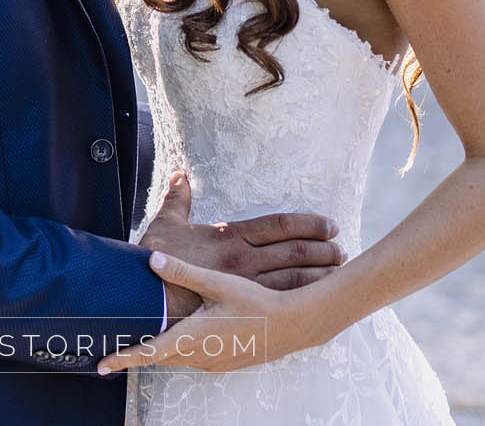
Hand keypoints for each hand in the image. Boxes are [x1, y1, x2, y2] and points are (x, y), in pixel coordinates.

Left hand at [98, 249, 337, 375]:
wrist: (294, 324)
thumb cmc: (256, 303)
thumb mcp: (217, 284)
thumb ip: (182, 272)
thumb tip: (151, 260)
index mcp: (191, 338)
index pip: (148, 352)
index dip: (123, 358)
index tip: (100, 366)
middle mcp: (199, 356)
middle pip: (160, 357)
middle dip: (139, 353)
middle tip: (116, 349)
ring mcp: (214, 363)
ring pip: (179, 357)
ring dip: (162, 351)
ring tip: (144, 340)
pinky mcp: (226, 362)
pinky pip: (196, 358)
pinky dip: (183, 350)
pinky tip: (186, 336)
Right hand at [136, 171, 343, 319]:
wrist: (142, 298)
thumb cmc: (152, 261)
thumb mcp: (166, 223)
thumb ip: (178, 198)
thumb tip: (179, 174)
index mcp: (231, 236)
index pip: (280, 225)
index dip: (309, 224)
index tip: (329, 225)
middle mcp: (244, 260)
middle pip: (295, 252)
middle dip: (322, 250)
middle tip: (342, 249)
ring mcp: (244, 288)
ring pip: (293, 279)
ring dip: (319, 274)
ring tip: (339, 272)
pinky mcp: (240, 310)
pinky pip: (280, 303)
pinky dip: (304, 298)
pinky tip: (320, 299)